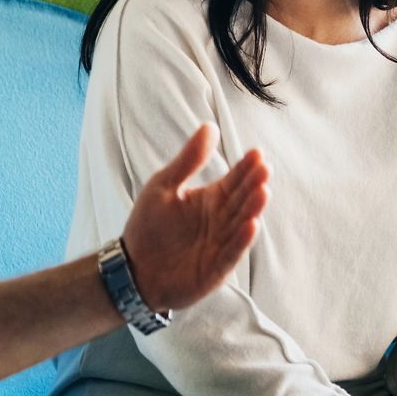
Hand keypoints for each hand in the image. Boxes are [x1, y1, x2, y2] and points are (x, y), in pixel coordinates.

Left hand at [119, 124, 268, 311]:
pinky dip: (242, 240)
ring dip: (253, 209)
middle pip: (242, 200)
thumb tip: (210, 126)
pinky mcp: (217, 268)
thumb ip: (188, 160)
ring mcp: (221, 244)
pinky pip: (232, 252)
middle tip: (264, 169)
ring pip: (242, 224)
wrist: (132, 269)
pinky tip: (251, 224)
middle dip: (254, 185)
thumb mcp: (164, 185)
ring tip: (263, 192)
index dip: (246, 167)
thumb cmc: (149, 226)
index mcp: (212, 199)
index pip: (234, 180)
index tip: (257, 152)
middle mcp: (222, 220)